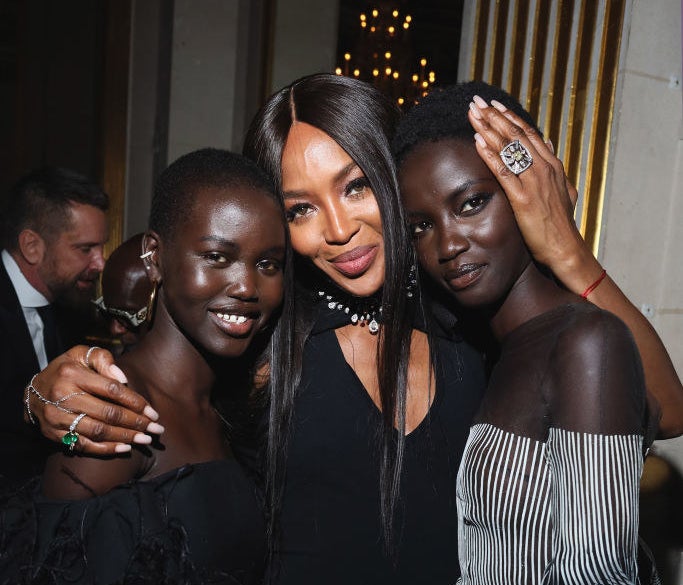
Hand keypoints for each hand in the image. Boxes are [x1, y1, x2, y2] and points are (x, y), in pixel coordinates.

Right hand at [28, 346, 163, 454]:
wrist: (33, 391)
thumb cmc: (66, 369)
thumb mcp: (81, 354)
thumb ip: (103, 359)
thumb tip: (123, 378)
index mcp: (73, 374)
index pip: (112, 390)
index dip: (135, 402)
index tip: (153, 412)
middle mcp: (63, 397)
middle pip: (107, 413)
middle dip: (136, 423)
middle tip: (156, 429)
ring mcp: (57, 418)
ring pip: (98, 431)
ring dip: (125, 438)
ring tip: (146, 440)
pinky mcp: (54, 434)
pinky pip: (84, 445)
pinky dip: (106, 449)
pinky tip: (125, 448)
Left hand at [467, 96, 600, 286]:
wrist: (564, 248)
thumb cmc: (560, 223)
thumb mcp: (562, 189)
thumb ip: (554, 166)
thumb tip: (550, 143)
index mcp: (552, 165)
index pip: (528, 134)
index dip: (509, 117)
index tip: (493, 105)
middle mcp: (544, 169)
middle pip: (515, 134)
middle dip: (493, 116)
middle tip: (476, 101)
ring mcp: (534, 182)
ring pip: (509, 147)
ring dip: (488, 127)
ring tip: (472, 114)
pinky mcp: (523, 198)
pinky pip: (504, 171)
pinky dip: (490, 154)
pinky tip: (477, 141)